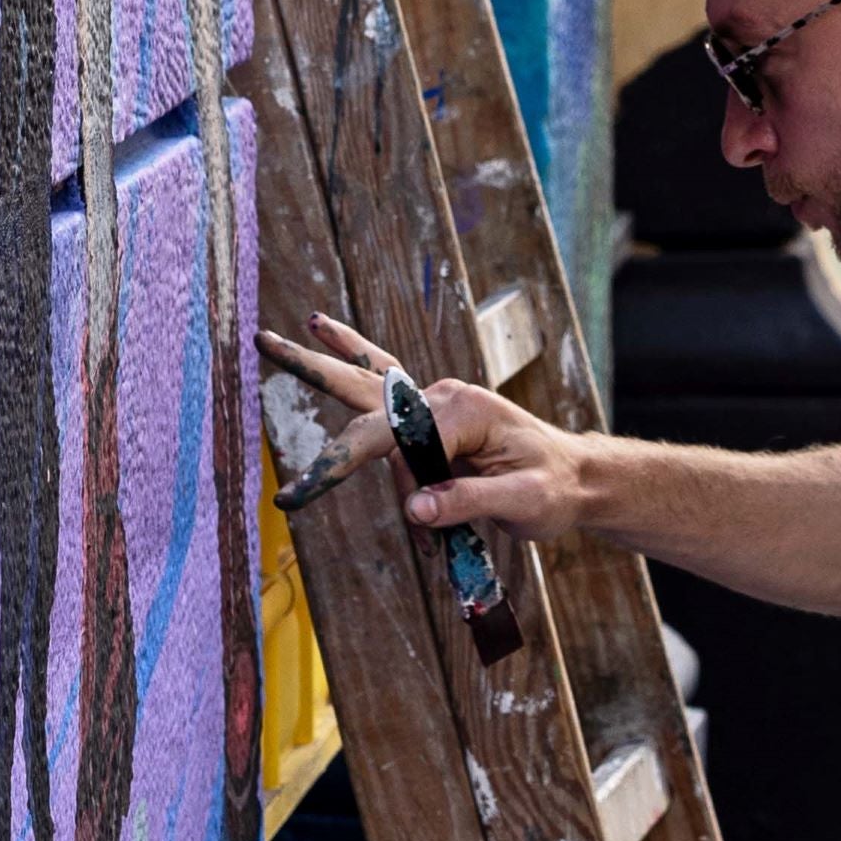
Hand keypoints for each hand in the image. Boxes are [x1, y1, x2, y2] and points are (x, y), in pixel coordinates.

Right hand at [258, 318, 591, 539]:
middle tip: (264, 345)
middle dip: (313, 370)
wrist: (576, 479)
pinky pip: (383, 385)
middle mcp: (444, 396)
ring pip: (367, 385)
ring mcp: (435, 402)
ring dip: (324, 369)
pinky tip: (322, 329)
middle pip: (368, 393)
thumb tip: (416, 512)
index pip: (396, 442)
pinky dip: (352, 356)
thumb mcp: (522, 502)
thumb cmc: (554, 489)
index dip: (362, 473)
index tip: (332, 501)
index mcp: (465, 410)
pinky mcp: (431, 416)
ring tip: (273, 342)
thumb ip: (468, 502)